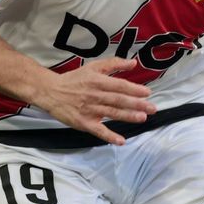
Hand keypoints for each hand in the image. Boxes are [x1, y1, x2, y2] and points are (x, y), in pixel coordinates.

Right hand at [34, 57, 155, 144]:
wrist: (51, 92)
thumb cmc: (75, 79)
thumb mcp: (93, 66)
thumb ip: (113, 63)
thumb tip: (133, 63)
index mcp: (98, 81)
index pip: (119, 85)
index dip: (134, 89)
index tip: (147, 93)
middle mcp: (95, 95)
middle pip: (118, 100)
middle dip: (136, 104)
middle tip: (152, 108)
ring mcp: (89, 110)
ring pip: (111, 113)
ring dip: (127, 116)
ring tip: (142, 118)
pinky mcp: (83, 123)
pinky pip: (98, 131)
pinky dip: (109, 136)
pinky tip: (121, 141)